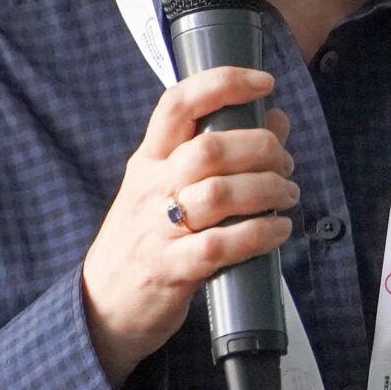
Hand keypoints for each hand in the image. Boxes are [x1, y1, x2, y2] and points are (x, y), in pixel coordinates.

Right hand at [81, 67, 297, 388]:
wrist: (102, 307)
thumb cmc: (145, 239)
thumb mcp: (168, 188)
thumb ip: (219, 153)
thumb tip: (276, 119)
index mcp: (149, 160)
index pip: (177, 104)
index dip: (222, 84)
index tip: (263, 82)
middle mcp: (151, 188)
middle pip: (210, 149)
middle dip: (261, 148)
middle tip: (285, 163)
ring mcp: (158, 230)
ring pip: (221, 194)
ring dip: (268, 190)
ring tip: (287, 195)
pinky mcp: (171, 269)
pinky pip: (222, 245)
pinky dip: (260, 233)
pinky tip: (279, 230)